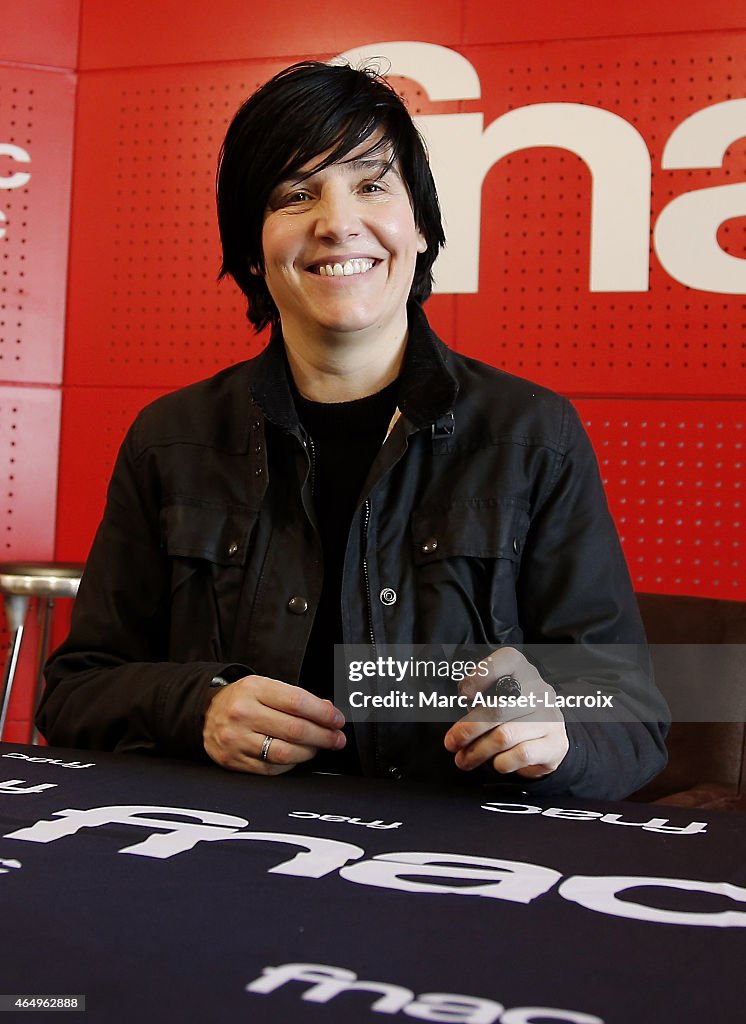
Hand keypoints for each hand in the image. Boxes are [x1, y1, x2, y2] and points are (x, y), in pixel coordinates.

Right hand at [203, 674, 345, 774]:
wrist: (204, 712)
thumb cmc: (241, 699)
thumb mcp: (264, 687)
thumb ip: (295, 698)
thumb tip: (327, 711)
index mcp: (254, 689)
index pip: (297, 702)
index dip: (323, 713)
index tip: (338, 720)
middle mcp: (243, 714)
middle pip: (295, 730)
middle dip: (323, 736)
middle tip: (337, 738)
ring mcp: (237, 739)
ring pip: (285, 753)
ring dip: (309, 753)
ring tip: (318, 748)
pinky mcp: (234, 761)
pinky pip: (271, 769)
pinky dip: (290, 765)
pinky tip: (296, 757)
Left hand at [443, 647, 568, 779]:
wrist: (545, 739)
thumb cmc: (510, 713)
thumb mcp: (493, 696)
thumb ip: (475, 696)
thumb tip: (461, 707)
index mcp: (522, 670)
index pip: (506, 660)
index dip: (481, 676)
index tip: (463, 696)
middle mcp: (540, 690)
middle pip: (499, 708)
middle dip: (469, 729)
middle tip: (451, 743)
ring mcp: (550, 717)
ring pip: (505, 736)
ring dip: (478, 751)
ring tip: (464, 759)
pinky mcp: (556, 743)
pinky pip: (522, 754)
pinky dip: (502, 762)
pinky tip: (496, 763)